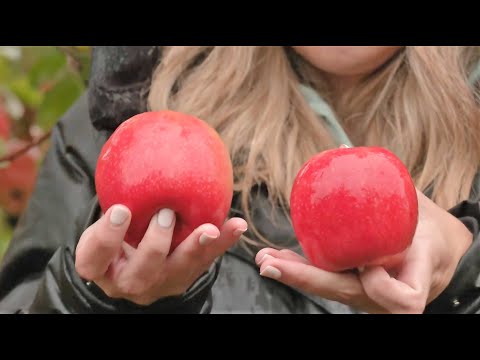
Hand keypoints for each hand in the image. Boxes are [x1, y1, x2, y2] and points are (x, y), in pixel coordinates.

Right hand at [75, 204, 246, 305]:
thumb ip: (116, 193)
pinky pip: (205, 262)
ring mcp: (158, 284)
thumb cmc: (117, 228)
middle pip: (140, 274)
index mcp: (100, 266)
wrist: (131, 258)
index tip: (121, 209)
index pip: (94, 257)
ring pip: (179, 271)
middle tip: (166, 215)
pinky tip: (236, 226)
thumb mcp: (107, 215)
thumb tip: (138, 137)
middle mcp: (127, 281)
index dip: (106, 237)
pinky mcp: (183, 279)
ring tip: (212, 229)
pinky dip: (222, 243)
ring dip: (197, 248)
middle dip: (155, 245)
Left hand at [256, 190, 472, 313]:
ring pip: (330, 291)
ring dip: (296, 276)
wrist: (440, 260)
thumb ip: (391, 185)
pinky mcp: (356, 291)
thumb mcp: (423, 211)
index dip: (383, 287)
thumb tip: (343, 146)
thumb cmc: (433, 233)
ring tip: (266, 259)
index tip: (369, 265)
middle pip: (345, 294)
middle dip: (305, 279)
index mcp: (417, 276)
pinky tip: (281, 260)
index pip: (403, 299)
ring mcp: (369, 297)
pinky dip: (304, 272)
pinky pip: (328, 283)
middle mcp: (388, 295)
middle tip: (271, 263)